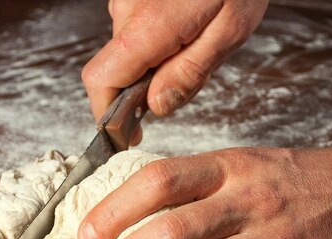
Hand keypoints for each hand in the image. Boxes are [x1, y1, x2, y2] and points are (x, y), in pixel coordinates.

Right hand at [82, 0, 268, 143]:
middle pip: (114, 70)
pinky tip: (185, 29)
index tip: (126, 133)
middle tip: (185, 78)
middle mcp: (127, 10)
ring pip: (126, 51)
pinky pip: (134, 31)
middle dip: (141, 88)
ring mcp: (127, 0)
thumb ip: (190, 72)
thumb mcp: (230, 31)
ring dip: (152, 63)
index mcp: (148, 25)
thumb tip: (156, 107)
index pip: (101, 80)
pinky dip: (154, 43)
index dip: (107, 114)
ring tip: (194, 43)